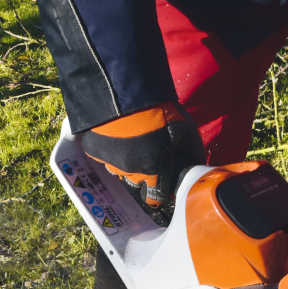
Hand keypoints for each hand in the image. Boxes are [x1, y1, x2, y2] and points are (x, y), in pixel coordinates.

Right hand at [84, 102, 204, 207]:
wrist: (127, 92)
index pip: (154, 196)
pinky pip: (103, 155)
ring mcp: (110, 162)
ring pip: (118, 169)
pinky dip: (108, 148)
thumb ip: (189, 153)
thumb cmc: (160, 111)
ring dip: (125, 160)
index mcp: (153, 172)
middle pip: (136, 180)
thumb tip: (194, 167)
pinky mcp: (94, 150)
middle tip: (146, 152)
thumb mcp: (185, 131)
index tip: (157, 188)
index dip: (156, 193)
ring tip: (130, 141)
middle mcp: (131, 172)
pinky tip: (114, 135)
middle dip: (142, 171)